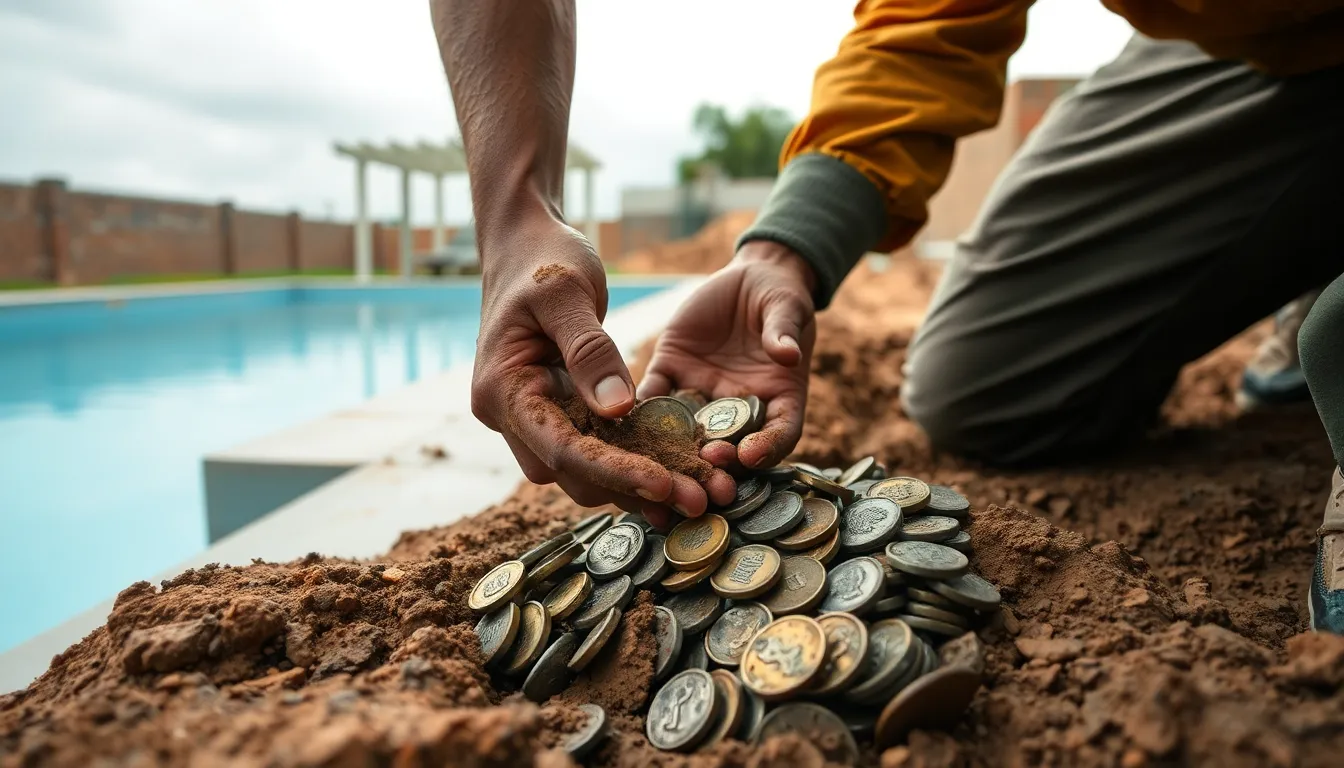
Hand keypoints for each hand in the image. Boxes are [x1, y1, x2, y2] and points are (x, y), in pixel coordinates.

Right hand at [471, 215, 733, 518]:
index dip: (615, 471)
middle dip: (631, 489)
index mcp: (503, 388)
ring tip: (693, 494)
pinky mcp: (554, 410)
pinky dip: (629, 461)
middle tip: (696, 499)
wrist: (523, 242)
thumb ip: (590, 351)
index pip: (562, 447)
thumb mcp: (567, 293)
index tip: (665, 485)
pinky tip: (675, 470)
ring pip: (580, 471)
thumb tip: (619, 411)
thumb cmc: (543, 257)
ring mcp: (528, 416)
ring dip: (633, 485)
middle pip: (570, 472)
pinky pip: (591, 447)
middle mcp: (509, 413)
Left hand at [637, 241, 816, 526]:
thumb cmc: (780, 296)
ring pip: (686, 431)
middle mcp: (737, 405)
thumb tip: (788, 354)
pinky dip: (637, 411)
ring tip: (656, 467)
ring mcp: (701, 393)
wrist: (747, 279)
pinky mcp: (670, 372)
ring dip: (671, 451)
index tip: (751, 457)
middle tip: (700, 474)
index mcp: (777, 397)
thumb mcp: (787, 307)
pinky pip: (653, 396)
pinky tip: (621, 423)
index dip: (768, 448)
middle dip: (714, 464)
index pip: (779, 433)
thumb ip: (784, 331)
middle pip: (728, 445)